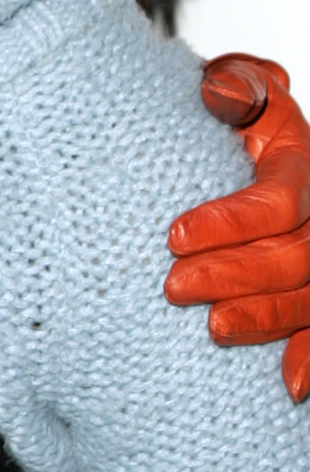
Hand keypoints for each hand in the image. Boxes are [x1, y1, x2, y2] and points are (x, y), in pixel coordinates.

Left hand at [165, 53, 309, 400]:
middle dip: (238, 275)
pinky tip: (287, 385)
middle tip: (173, 287)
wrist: (220, 150)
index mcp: (299, 161)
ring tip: (211, 330)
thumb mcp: (226, 90)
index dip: (234, 221)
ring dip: (265, 318)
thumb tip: (224, 92)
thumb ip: (232, 86)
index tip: (173, 235)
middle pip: (301, 255)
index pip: (285, 199)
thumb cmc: (219, 121)